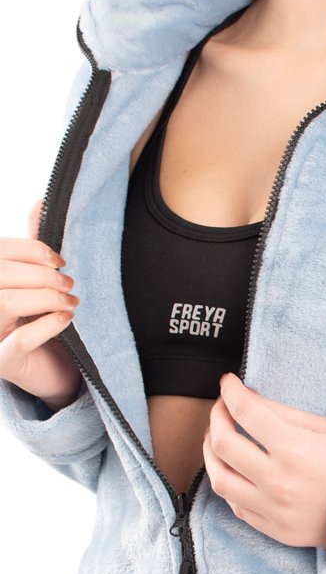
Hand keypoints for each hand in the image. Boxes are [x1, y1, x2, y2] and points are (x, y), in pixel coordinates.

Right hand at [0, 198, 81, 408]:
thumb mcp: (35, 282)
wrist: (55, 371)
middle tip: (68, 282)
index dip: (28, 250)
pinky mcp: (2, 364)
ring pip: (4, 303)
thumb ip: (31, 250)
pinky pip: (18, 340)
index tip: (58, 260)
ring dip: (45, 297)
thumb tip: (40, 202)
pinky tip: (66, 317)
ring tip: (70, 300)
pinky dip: (47, 324)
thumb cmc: (41, 321)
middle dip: (40, 274)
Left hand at [203, 372, 325, 548]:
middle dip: (216, 417)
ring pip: (219, 479)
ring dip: (211, 452)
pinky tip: (233, 468)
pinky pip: (235, 506)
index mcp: (295, 450)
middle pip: (223, 443)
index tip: (228, 383)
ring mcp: (274, 510)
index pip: (246, 411)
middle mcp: (279, 482)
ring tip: (217, 437)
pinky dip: (228, 482)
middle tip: (221, 407)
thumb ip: (283, 413)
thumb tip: (248, 398)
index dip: (231, 391)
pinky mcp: (274, 530)